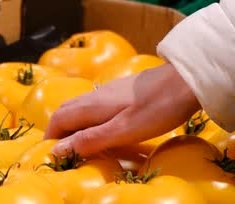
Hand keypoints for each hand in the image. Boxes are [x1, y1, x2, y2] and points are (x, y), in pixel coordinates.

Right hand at [44, 63, 200, 156]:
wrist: (185, 80)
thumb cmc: (157, 107)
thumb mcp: (123, 130)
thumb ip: (90, 139)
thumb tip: (58, 149)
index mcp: (91, 106)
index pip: (59, 119)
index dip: (50, 137)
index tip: (49, 153)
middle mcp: (94, 95)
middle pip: (65, 111)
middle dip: (57, 129)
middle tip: (59, 149)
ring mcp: (108, 91)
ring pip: (79, 106)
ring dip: (71, 123)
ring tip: (77, 140)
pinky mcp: (120, 91)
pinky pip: (92, 104)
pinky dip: (85, 117)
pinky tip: (100, 125)